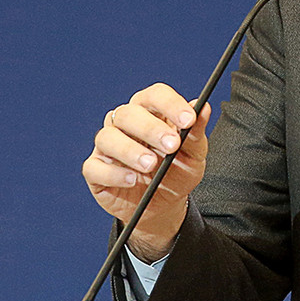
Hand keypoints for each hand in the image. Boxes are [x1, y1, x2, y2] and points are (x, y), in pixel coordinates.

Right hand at [81, 83, 210, 262]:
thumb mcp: (194, 155)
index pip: (155, 95)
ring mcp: (107, 146)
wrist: (164, 205)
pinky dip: (114, 173)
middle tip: (172, 145)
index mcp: (151, 112)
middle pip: (128, 113)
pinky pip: (95, 167)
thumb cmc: (177, 172)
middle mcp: (125, 123)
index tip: (189, 119)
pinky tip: (131, 180)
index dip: (171, 104)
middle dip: (151, 128)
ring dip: (130, 150)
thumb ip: (197, 133)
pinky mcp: (95, 170)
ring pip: (107, 137)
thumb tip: (204, 107)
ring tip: (150, 165)